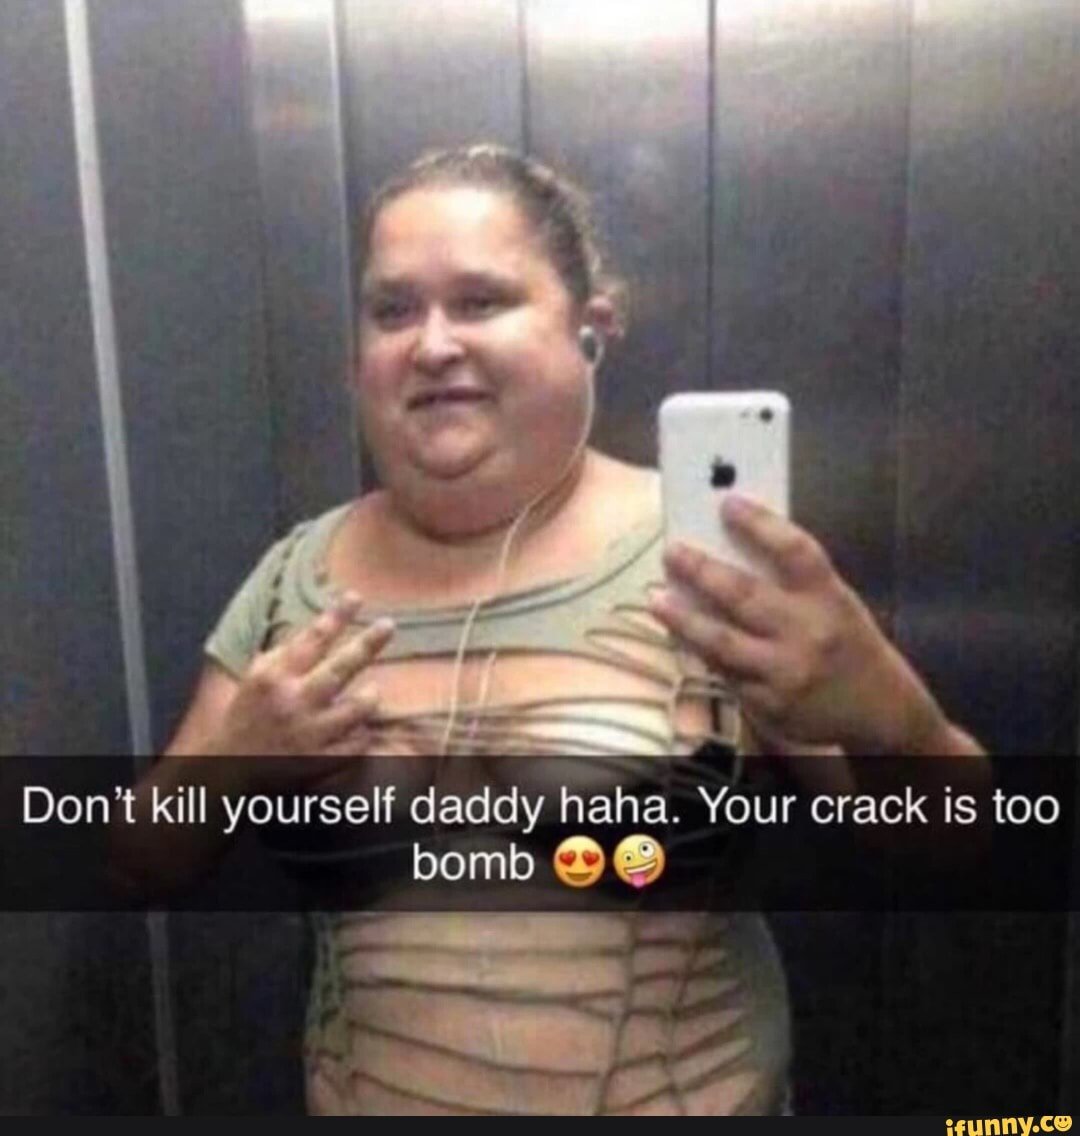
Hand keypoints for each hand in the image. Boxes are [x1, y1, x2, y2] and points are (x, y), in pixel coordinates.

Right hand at [213, 593, 394, 768]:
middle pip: (340, 668)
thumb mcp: (254, 680)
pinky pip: (357, 742)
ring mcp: (309, 735)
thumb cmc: (244, 718)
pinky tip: (359, 727)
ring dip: (370, 696)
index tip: (355, 596)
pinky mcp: (321, 762)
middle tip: (388, 625)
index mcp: (272, 679)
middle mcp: (292, 703)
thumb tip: (316, 631)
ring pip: (357, 708)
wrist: (228, 771)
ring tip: (372, 689)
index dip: (336, 616)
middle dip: (367, 643)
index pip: (310, 640)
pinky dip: (361, 732)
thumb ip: (283, 656)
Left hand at [648, 494, 952, 754]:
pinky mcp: (767, 705)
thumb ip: (794, 582)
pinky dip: (699, 652)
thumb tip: (733, 548)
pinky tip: (679, 635)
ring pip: (721, 642)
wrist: (881, 712)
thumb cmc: (848, 643)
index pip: (795, 551)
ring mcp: (785, 673)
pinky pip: (724, 673)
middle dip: (702, 571)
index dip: (761, 523)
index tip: (728, 502)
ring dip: (683, 618)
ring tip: (656, 599)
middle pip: (745, 595)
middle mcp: (807, 634)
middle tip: (671, 551)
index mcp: (830, 599)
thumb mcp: (835, 604)